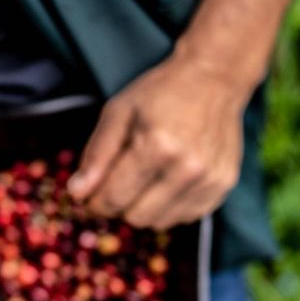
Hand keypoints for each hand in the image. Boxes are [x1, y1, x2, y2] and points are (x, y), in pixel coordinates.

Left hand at [67, 51, 250, 228]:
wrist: (214, 78)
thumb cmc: (160, 93)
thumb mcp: (118, 112)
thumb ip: (96, 155)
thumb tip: (76, 193)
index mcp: (157, 146)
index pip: (113, 198)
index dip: (94, 202)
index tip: (89, 194)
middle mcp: (187, 168)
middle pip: (135, 217)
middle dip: (119, 204)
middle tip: (118, 181)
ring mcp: (209, 180)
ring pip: (159, 222)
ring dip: (144, 207)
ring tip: (146, 176)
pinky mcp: (223, 187)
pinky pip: (184, 218)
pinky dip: (169, 206)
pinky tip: (168, 180)